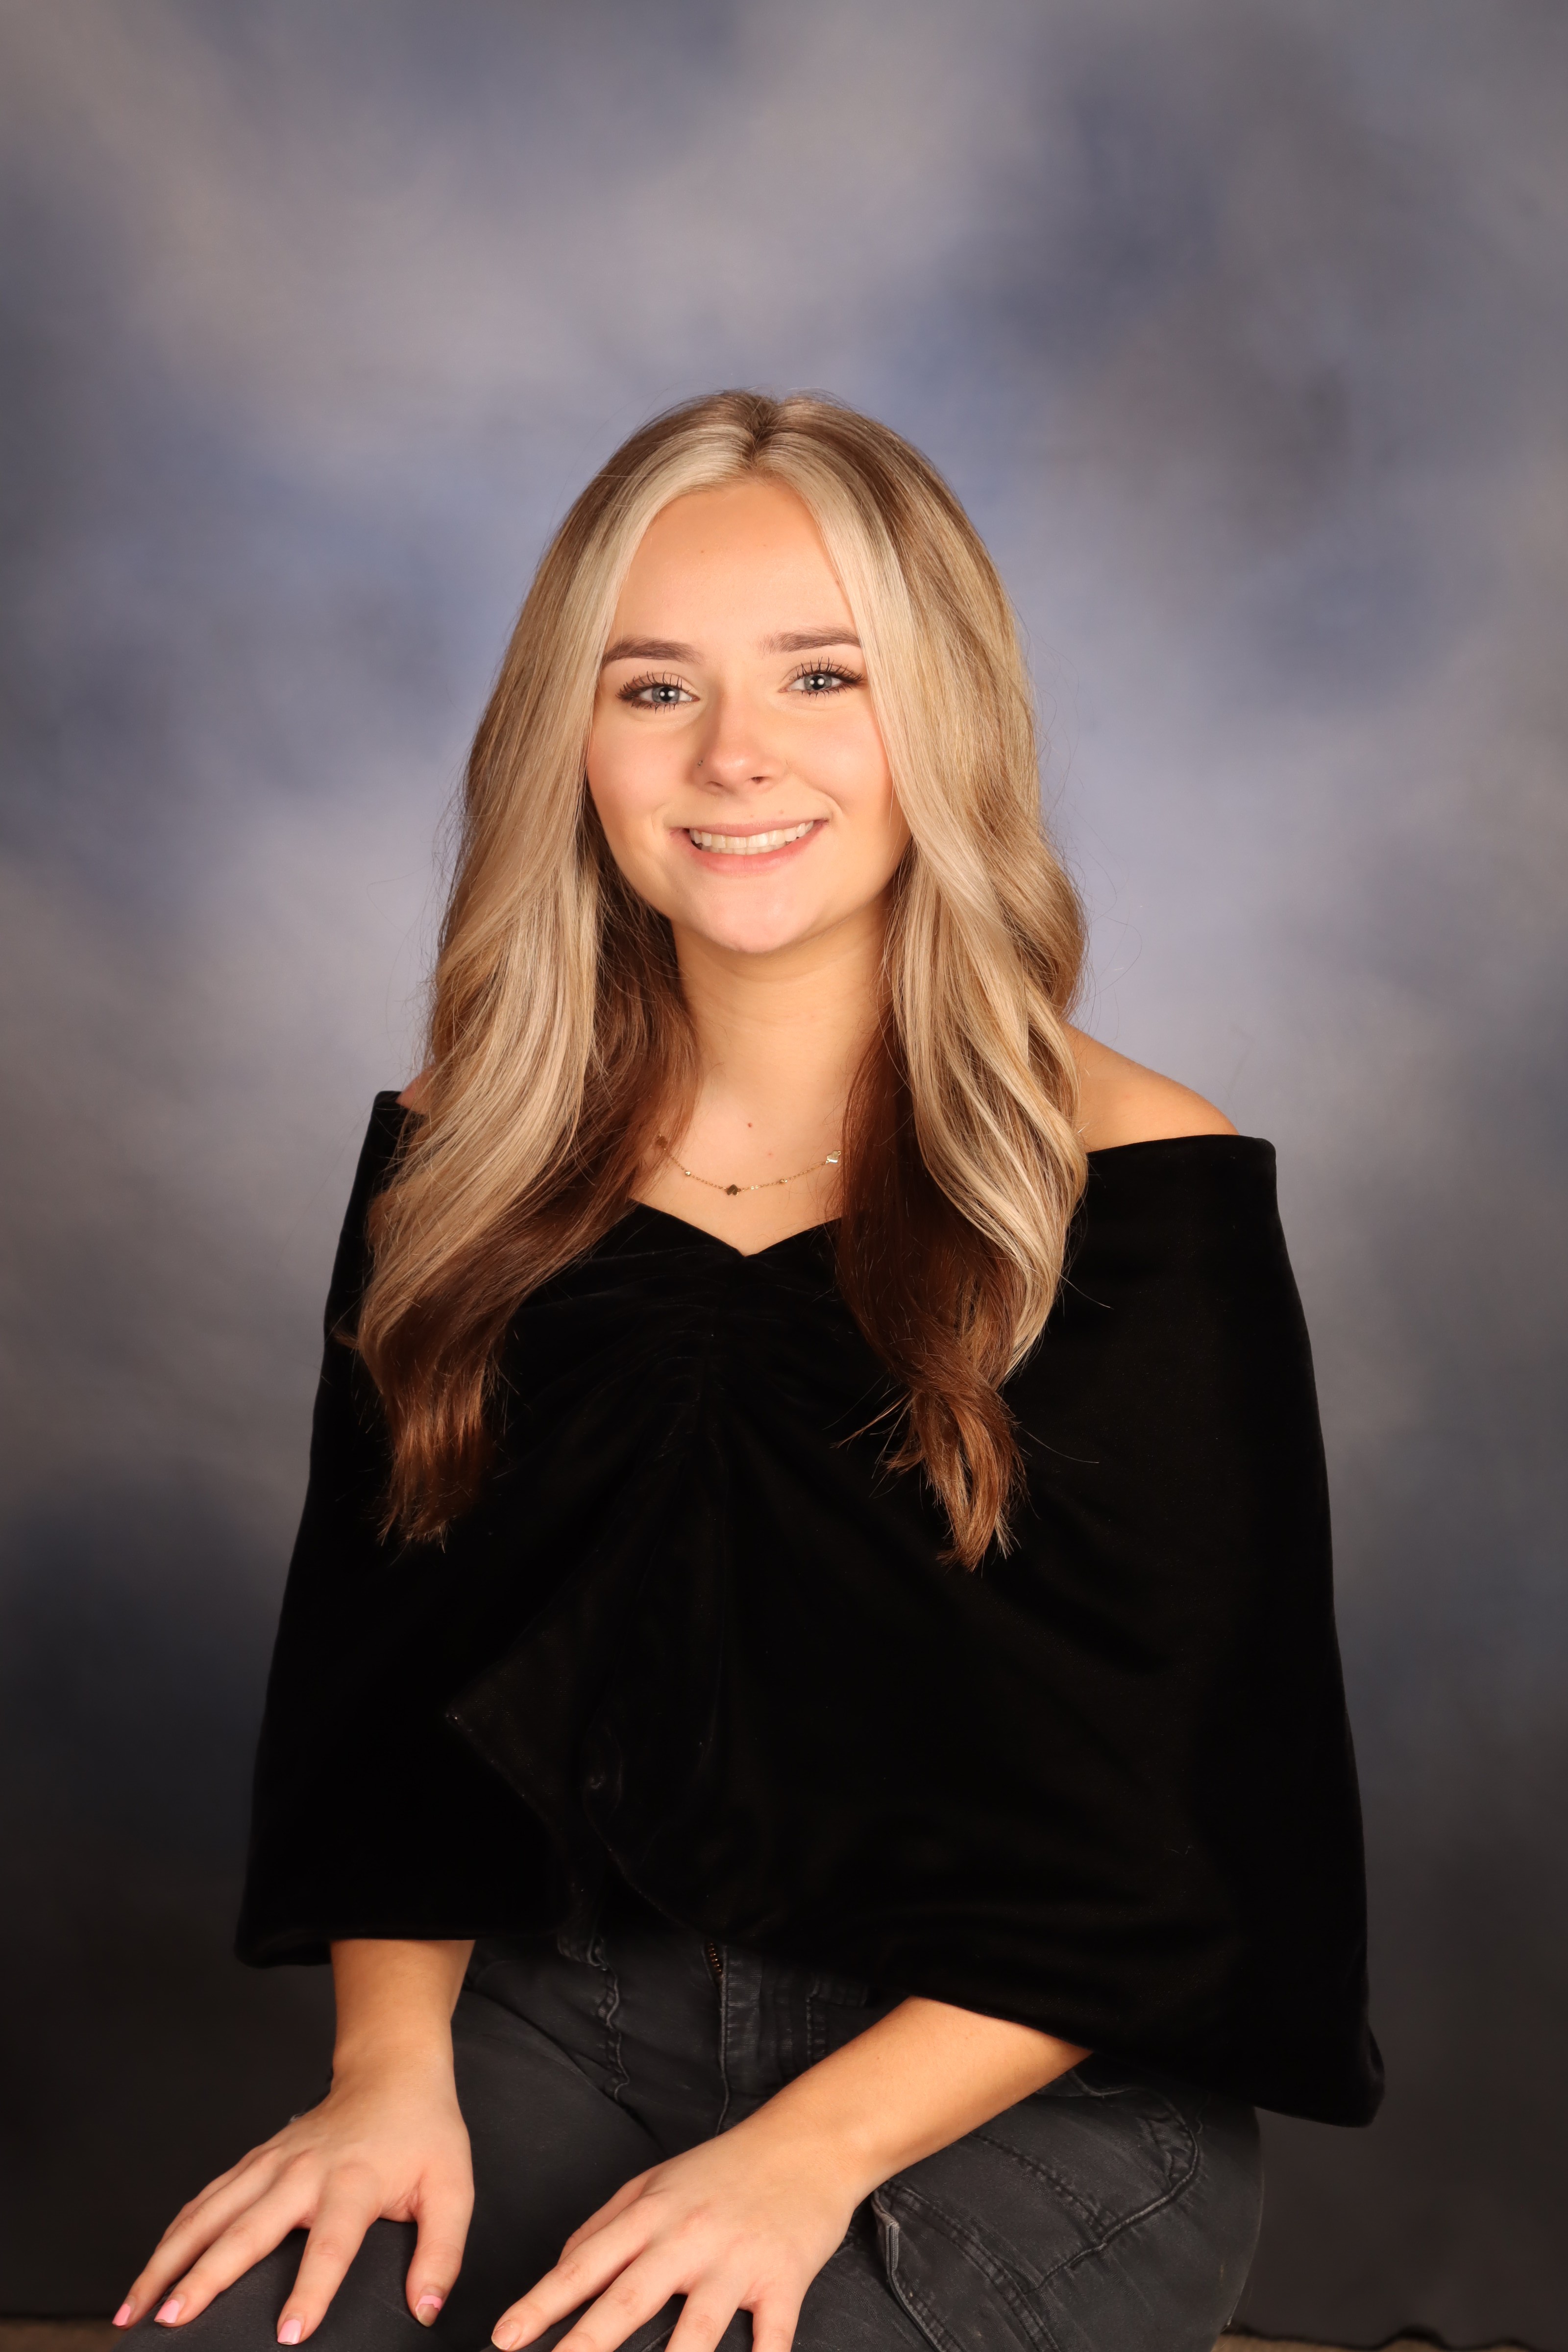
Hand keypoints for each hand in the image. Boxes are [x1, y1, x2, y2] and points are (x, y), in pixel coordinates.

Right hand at [114, 2055, 472, 2341]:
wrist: (392, 2072)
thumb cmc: (423, 2134)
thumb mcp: (453, 2188)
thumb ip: (443, 2251)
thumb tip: (427, 2310)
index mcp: (355, 2181)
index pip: (330, 2243)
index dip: (311, 2290)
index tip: (289, 2334)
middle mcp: (304, 2171)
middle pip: (248, 2229)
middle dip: (207, 2278)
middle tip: (173, 2322)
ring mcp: (271, 2163)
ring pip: (209, 2213)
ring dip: (170, 2259)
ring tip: (135, 2309)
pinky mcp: (254, 2161)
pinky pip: (206, 2199)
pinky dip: (174, 2233)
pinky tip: (151, 2268)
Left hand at [490, 2111, 859, 2351]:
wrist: (809, 2140)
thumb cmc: (725, 2167)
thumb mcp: (656, 2182)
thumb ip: (605, 2224)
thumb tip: (560, 2271)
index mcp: (652, 2213)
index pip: (585, 2264)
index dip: (542, 2302)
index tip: (504, 2337)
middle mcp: (688, 2238)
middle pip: (629, 2301)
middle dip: (586, 2346)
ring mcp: (736, 2262)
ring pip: (697, 2331)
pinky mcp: (783, 2279)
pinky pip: (770, 2339)